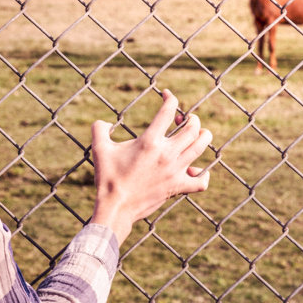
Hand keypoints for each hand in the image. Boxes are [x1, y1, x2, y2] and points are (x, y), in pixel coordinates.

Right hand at [89, 90, 211, 243]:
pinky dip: (203, 175)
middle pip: (193, 128)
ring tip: (198, 134)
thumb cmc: (107, 177)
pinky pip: (200, 181)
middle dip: (191, 119)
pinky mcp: (177, 187)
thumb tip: (103, 122)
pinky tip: (196, 170)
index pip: (168, 111)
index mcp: (149, 141)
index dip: (170, 98)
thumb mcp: (99, 149)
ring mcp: (174, 171)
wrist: (116, 207)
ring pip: (201, 148)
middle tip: (183, 119)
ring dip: (203, 137)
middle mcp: (166, 154)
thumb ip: (99, 129)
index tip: (167, 95)